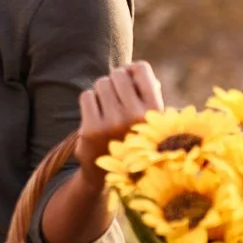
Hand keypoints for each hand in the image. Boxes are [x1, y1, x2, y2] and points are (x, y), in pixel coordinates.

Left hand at [75, 62, 164, 179]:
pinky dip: (89, 103)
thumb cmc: (133, 138)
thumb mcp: (150, 119)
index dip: (132, 70)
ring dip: (101, 93)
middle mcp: (136, 117)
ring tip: (107, 110)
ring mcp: (112, 123)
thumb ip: (147, 92)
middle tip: (115, 96)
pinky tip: (96, 117)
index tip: (129, 79)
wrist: (112, 173)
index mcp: (155, 111)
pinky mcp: (91, 129)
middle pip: (118, 74)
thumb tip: (135, 68)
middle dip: (115, 81)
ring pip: (101, 84)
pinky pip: (87, 96)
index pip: (141, 70)